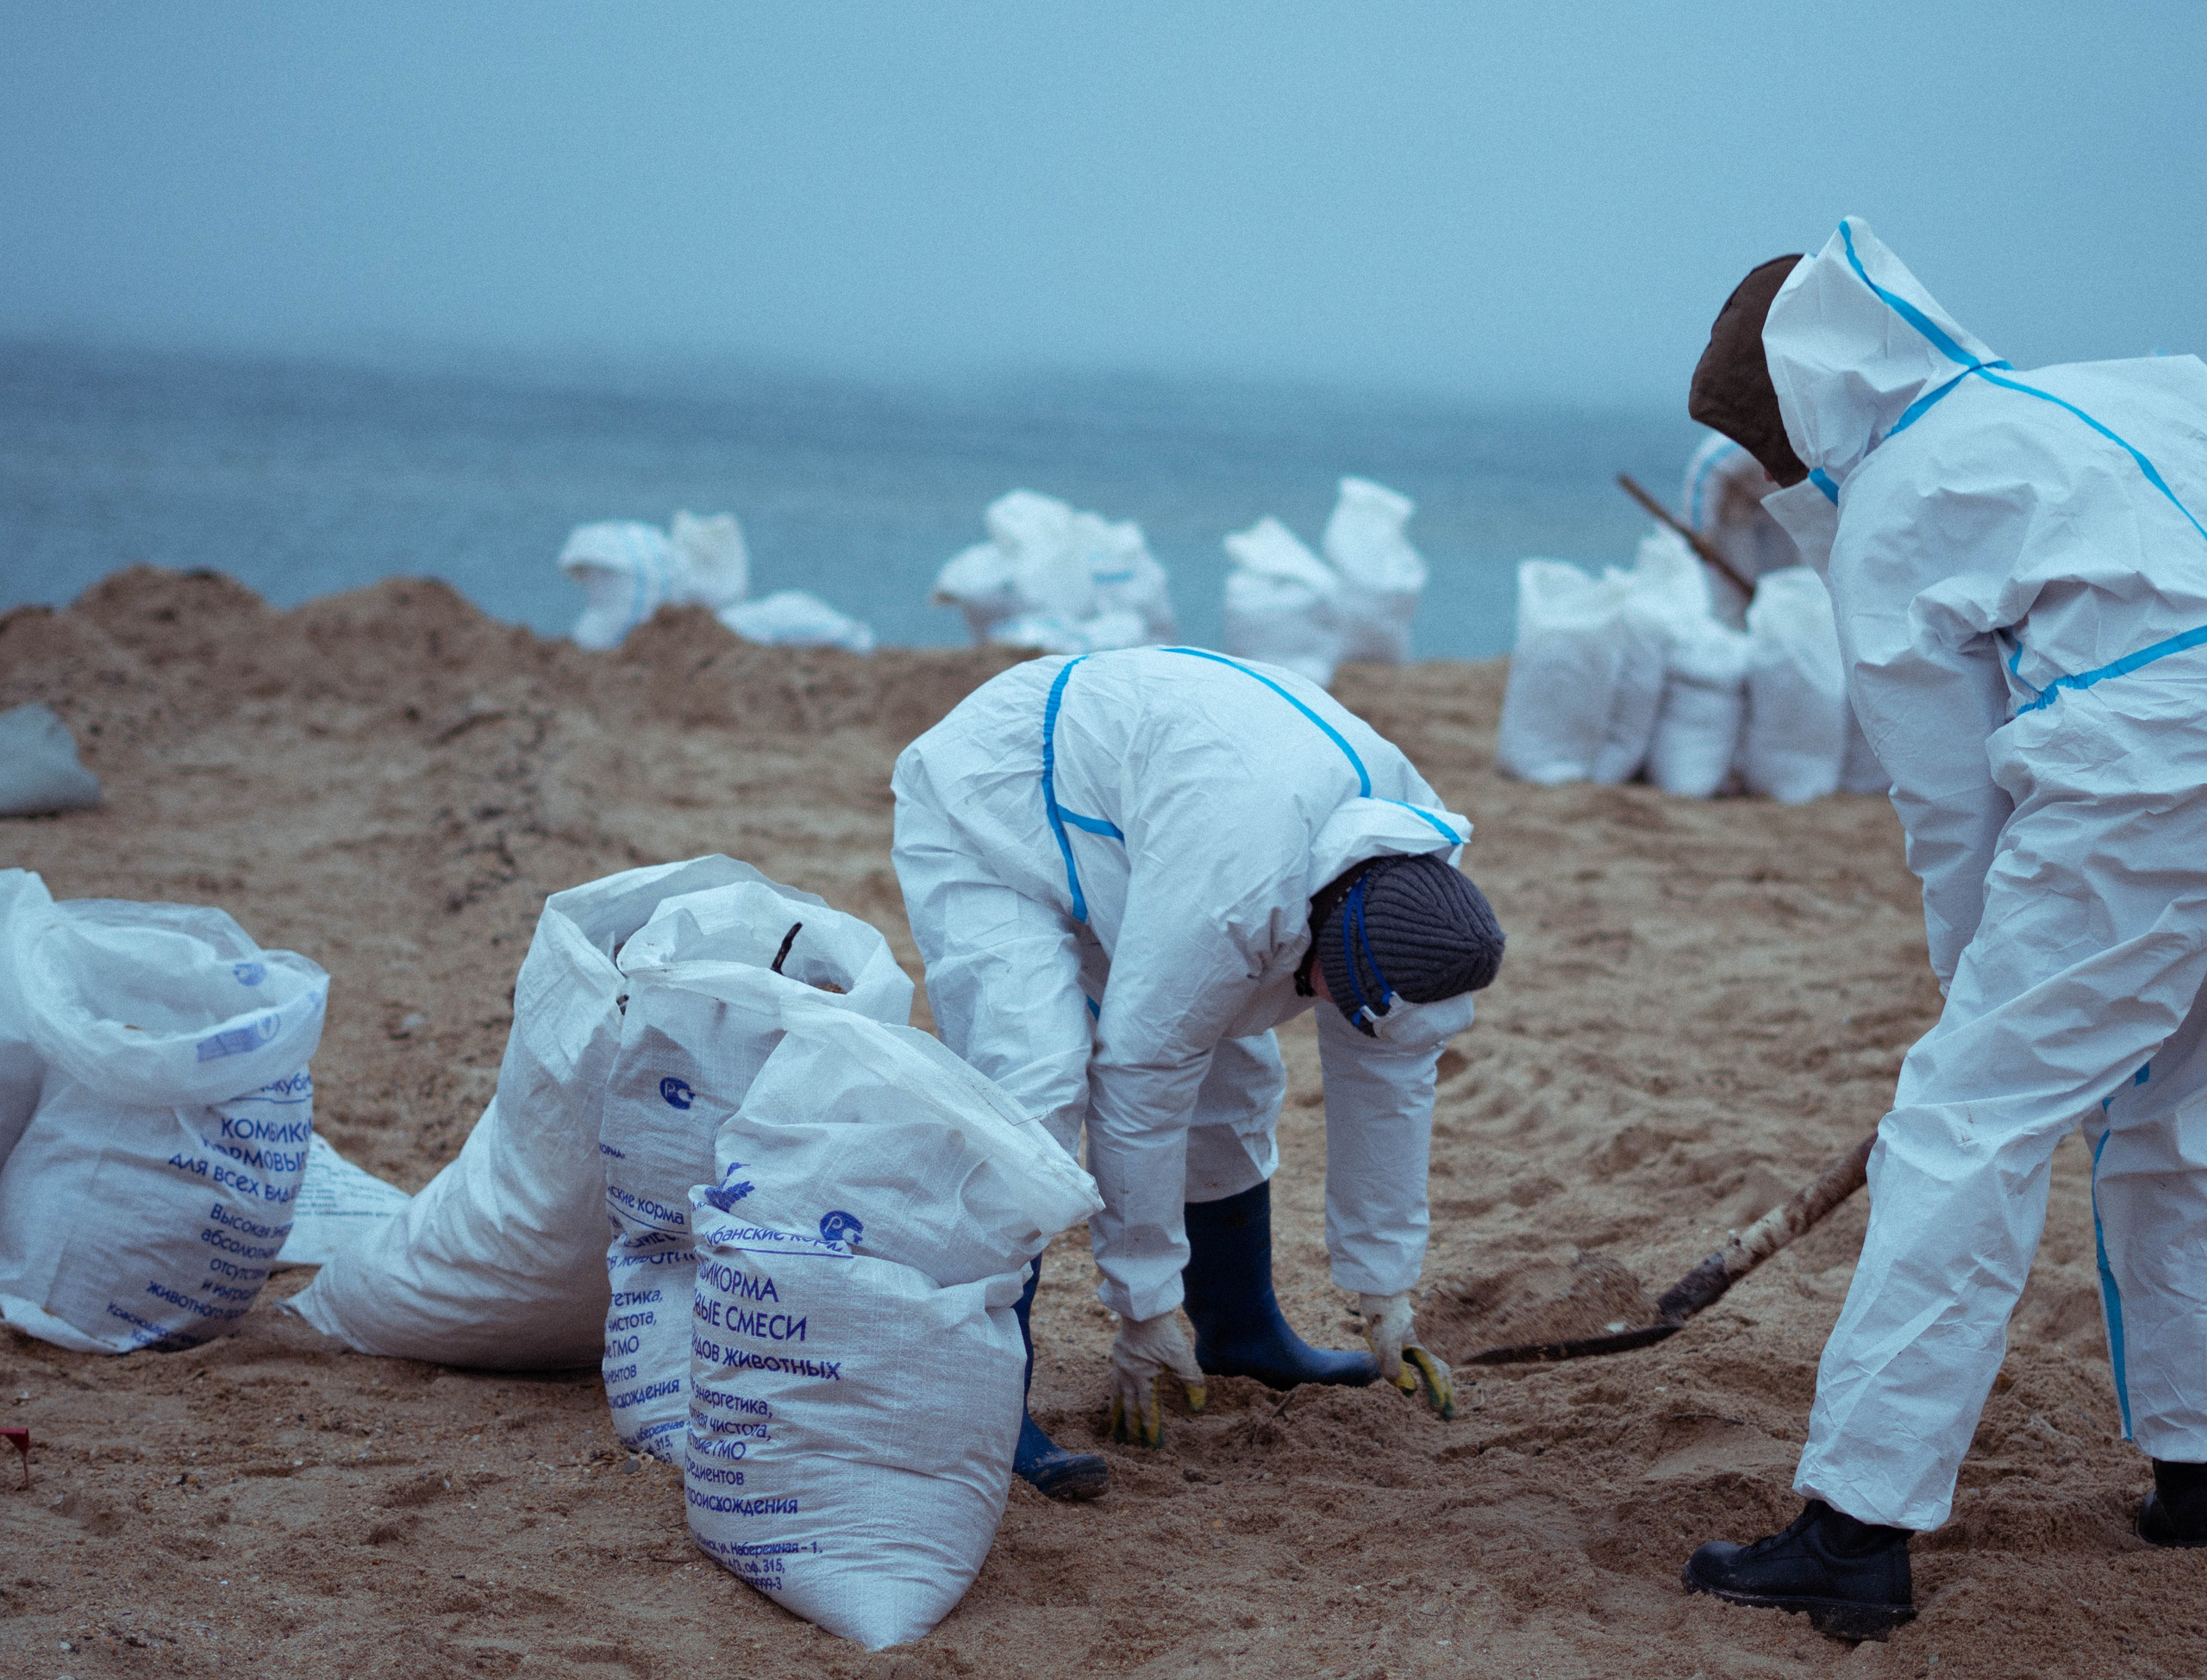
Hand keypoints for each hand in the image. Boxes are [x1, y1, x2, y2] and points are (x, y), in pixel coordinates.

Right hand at [1108, 1312, 1206, 1445]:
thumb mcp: (1182, 1357)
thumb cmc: (1164, 1332)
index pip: (1146, 1408)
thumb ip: (1191, 1382)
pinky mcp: (1118, 1351)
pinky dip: (1115, 1389)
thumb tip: (1197, 1407)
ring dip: (1117, 1410)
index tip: (1149, 1443)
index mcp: (1142, 1378)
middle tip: (1127, 1442)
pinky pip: (1114, 1377)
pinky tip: (1116, 1390)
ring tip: (1114, 1423)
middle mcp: (1127, 1374)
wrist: (1144, 1307)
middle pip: (1127, 1405)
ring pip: (1116, 1392)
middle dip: (1129, 1425)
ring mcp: (1120, 1362)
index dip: (1149, 1426)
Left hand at [1360, 1292, 1454, 1418]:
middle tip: (1449, 1418)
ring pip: (1435, 1369)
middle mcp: (1426, 1347)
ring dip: (1438, 1388)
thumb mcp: (1386, 1342)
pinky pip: (1424, 1363)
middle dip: (1445, 1397)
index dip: (1438, 1394)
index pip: (1435, 1376)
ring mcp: (1419, 1344)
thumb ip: (1392, 1365)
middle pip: (1441, 1375)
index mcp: (1425, 1348)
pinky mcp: (1410, 1341)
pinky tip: (1421, 1384)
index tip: (1438, 1411)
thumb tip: (1405, 1389)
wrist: (1381, 1293)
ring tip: (1441, 1406)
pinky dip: (1428, 1376)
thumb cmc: (1385, 1316)